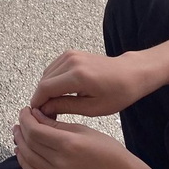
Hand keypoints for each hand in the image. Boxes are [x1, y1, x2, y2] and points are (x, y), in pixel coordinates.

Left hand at [14, 107, 149, 168]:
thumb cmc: (107, 150)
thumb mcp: (83, 130)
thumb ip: (56, 124)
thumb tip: (35, 115)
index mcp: (69, 144)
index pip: (35, 130)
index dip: (26, 118)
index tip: (26, 110)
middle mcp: (61, 163)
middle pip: (30, 144)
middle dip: (22, 129)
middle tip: (22, 119)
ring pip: (28, 159)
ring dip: (20, 144)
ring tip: (18, 133)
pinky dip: (24, 163)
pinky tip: (22, 152)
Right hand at [30, 49, 149, 118]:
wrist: (131, 73)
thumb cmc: (118, 93)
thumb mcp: (93, 108)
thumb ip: (66, 107)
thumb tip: (45, 110)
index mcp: (78, 76)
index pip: (45, 88)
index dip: (37, 103)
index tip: (37, 115)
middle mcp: (71, 62)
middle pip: (43, 81)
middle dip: (42, 98)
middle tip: (48, 114)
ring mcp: (70, 55)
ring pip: (46, 75)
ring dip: (46, 90)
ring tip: (56, 105)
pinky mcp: (71, 54)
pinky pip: (53, 69)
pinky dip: (52, 81)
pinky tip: (61, 93)